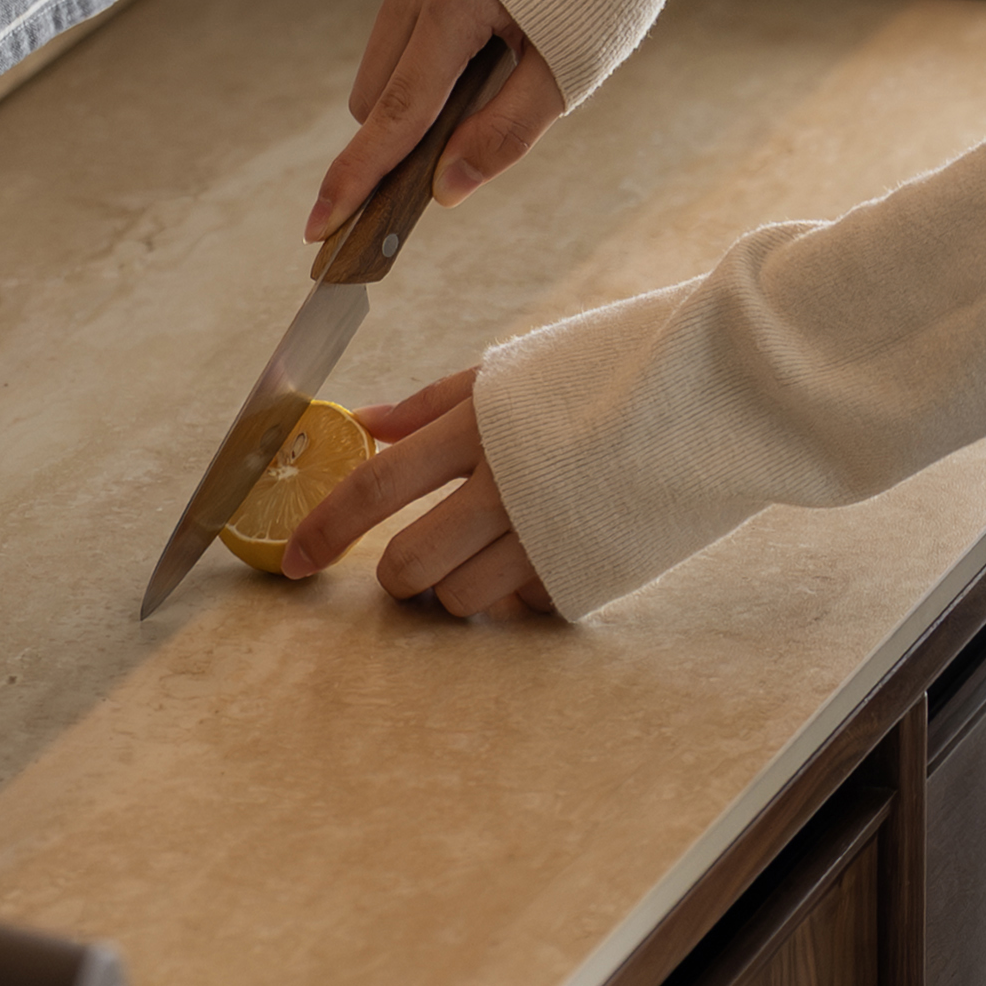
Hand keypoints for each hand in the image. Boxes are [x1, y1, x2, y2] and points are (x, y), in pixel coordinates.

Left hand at [282, 370, 555, 617]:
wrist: (690, 410)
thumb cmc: (582, 385)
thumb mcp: (503, 379)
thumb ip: (429, 405)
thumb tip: (363, 422)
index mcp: (476, 430)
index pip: (377, 485)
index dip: (327, 526)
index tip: (296, 559)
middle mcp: (505, 488)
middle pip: (408, 562)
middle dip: (394, 573)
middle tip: (415, 554)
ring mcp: (543, 536)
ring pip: (457, 597)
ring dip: (455, 583)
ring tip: (485, 550)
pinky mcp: (576, 572)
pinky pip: (518, 606)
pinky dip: (515, 589)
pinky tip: (537, 552)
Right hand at [303, 0, 563, 243]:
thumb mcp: (570, 70)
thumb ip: (504, 133)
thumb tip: (442, 189)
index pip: (395, 111)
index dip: (359, 175)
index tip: (320, 225)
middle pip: (375, 88)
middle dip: (407, 126)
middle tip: (475, 124)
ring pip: (384, 50)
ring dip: (421, 77)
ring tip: (499, 52)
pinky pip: (401, 7)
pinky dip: (431, 34)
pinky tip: (492, 13)